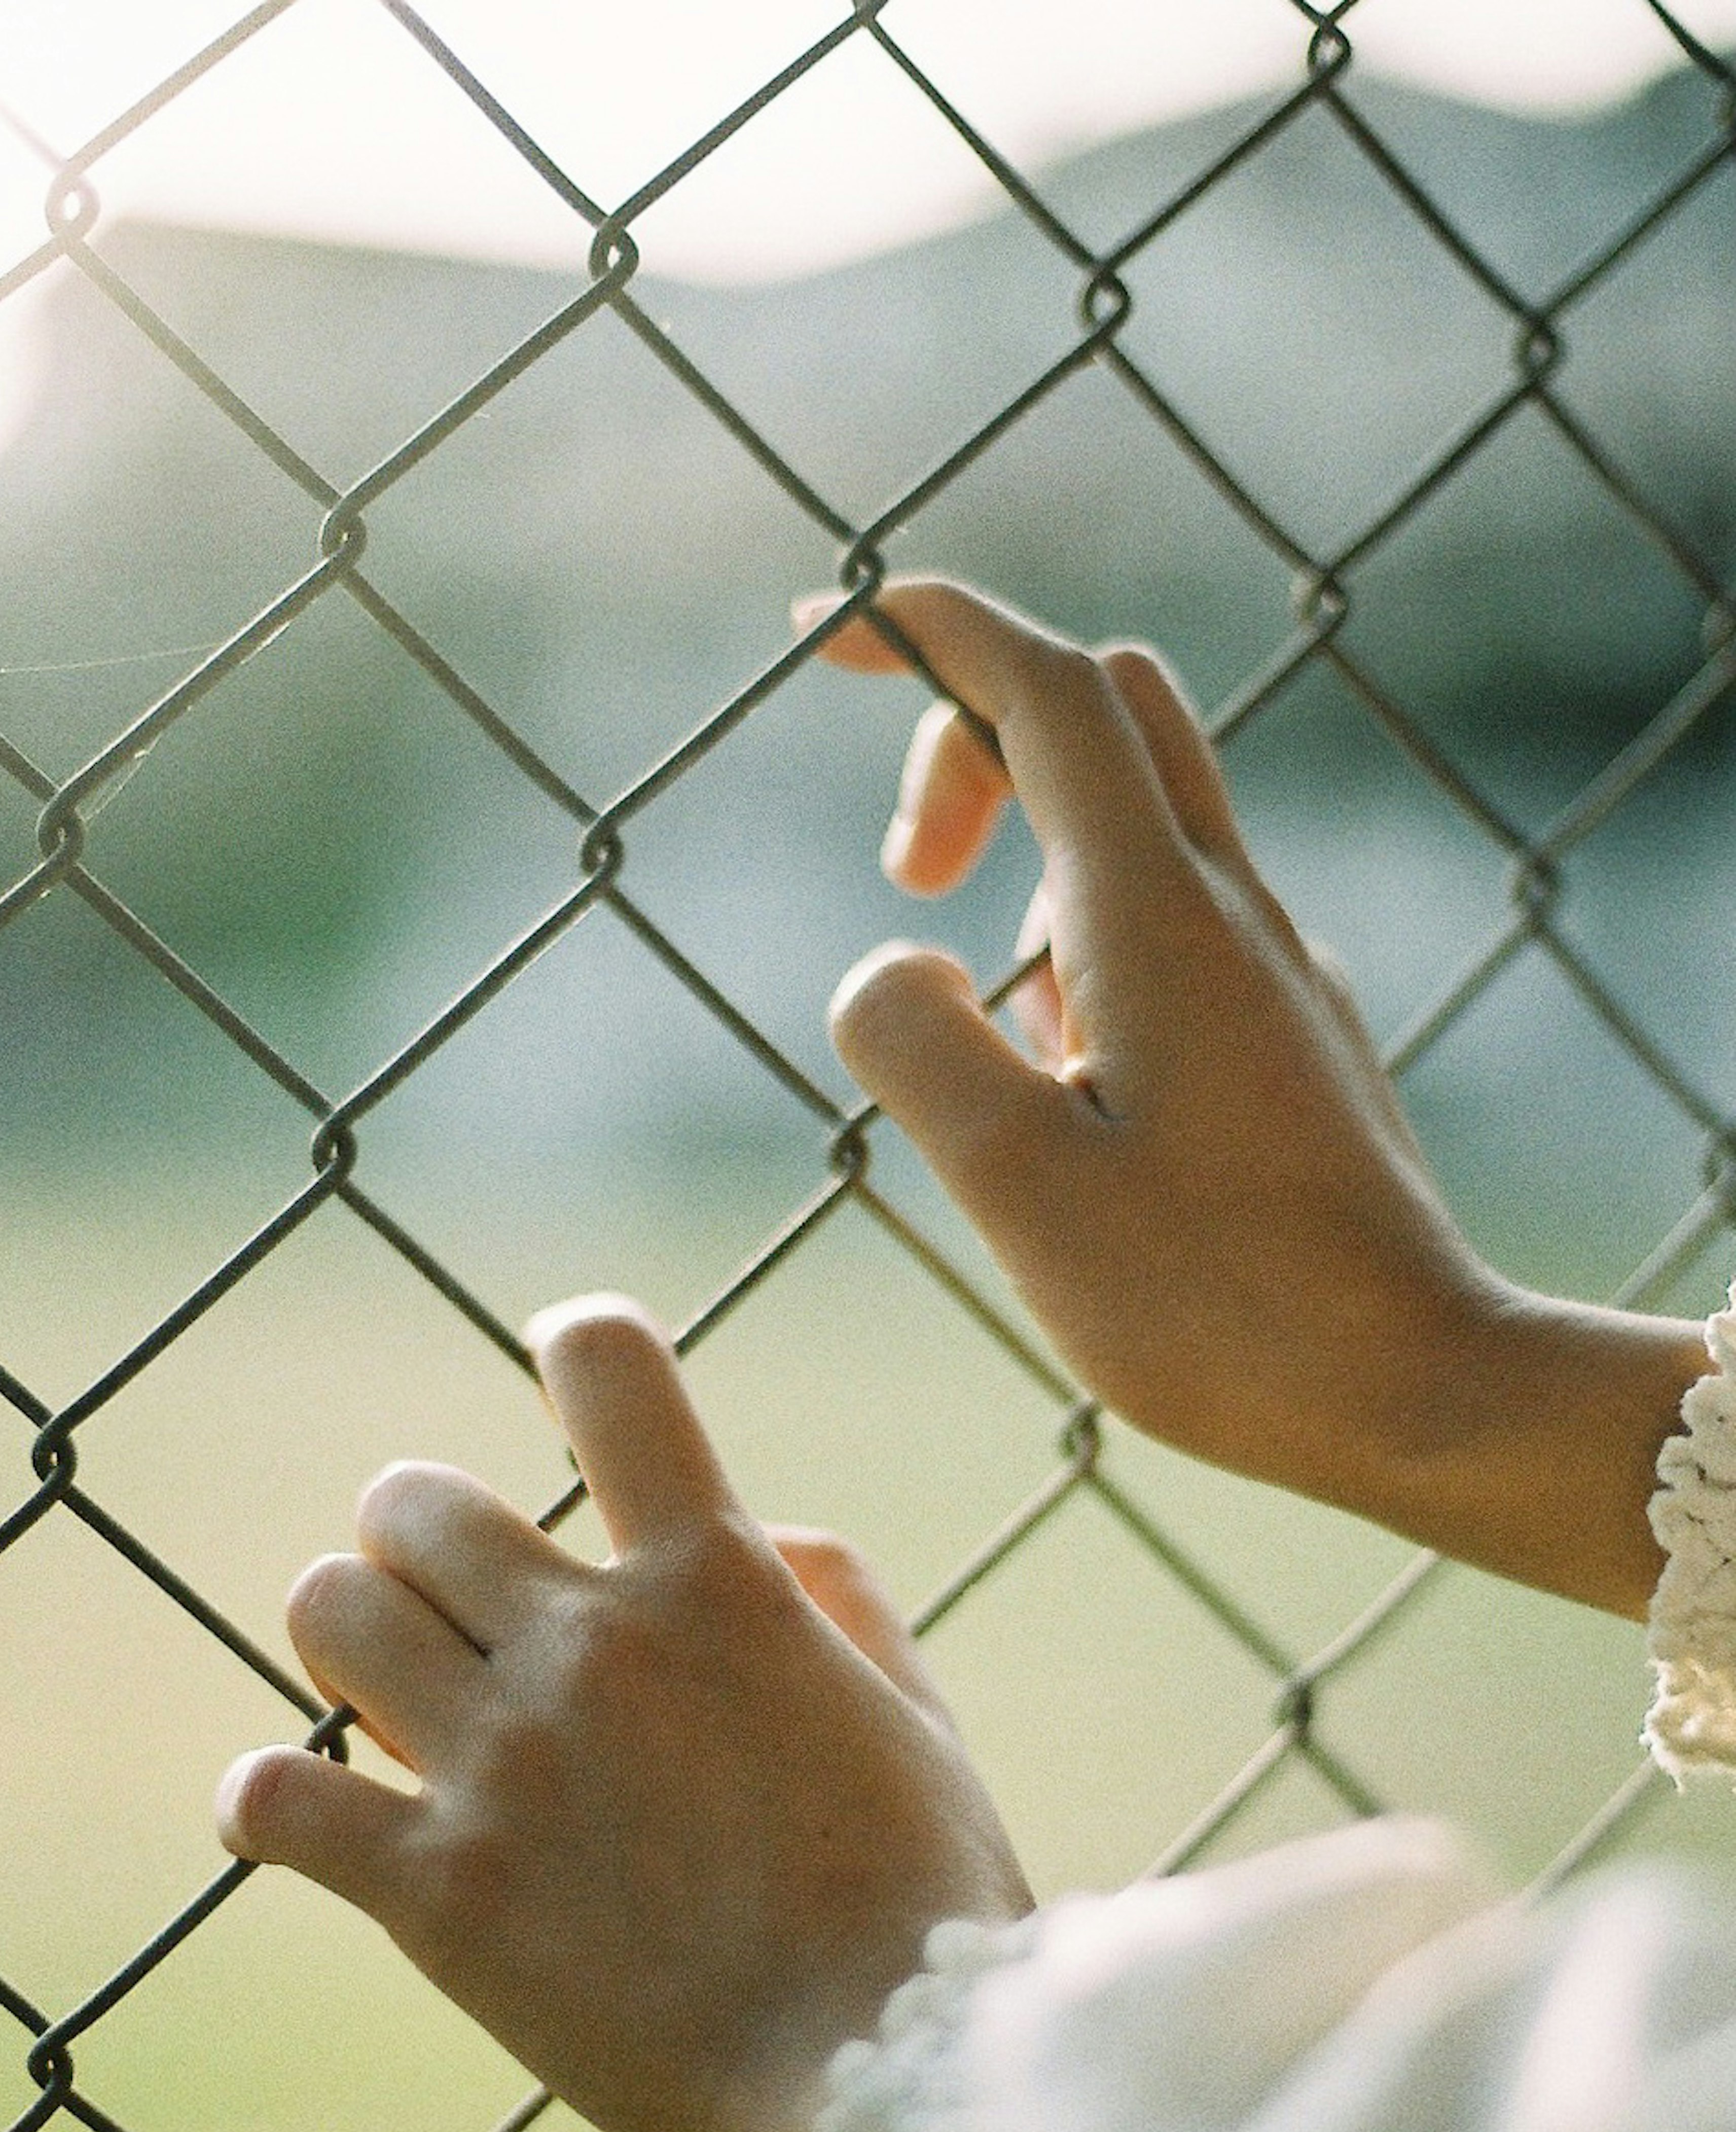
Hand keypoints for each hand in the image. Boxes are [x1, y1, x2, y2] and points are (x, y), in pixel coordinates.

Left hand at [216, 1297, 1031, 2131]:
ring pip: (325, 1610)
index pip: (609, 1366)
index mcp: (716, 1584)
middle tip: (454, 1602)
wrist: (878, 2090)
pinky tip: (300, 1821)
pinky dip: (267, 1800)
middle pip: (410, 1499)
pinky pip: (271, 1797)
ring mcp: (504, 1766)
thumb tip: (749, 1536)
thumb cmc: (920, 1903)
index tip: (570, 1367)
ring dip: (349, 1639)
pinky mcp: (436, 1895)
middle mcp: (592, 1647)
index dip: (579, 1344)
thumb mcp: (912, 1714)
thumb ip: (828, 1591)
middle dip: (420, 1534)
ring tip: (388, 1698)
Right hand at [807, 578, 1705, 1616]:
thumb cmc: (1213, 1306)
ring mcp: (1272, 970)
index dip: (927, 631)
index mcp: (1155, 917)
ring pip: (1140, 823)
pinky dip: (1081, 952)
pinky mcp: (1288, 1038)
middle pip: (1107, 711)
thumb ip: (916, 1041)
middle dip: (978, 737)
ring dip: (1026, 870)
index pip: (1042, 689)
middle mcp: (1230, 912)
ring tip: (990, 1054)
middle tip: (909, 877)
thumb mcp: (1015, 1184)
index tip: (825, 637)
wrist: (1416, 1389)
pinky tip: (1064, 1097)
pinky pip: (1171, 928)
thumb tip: (896, 965)